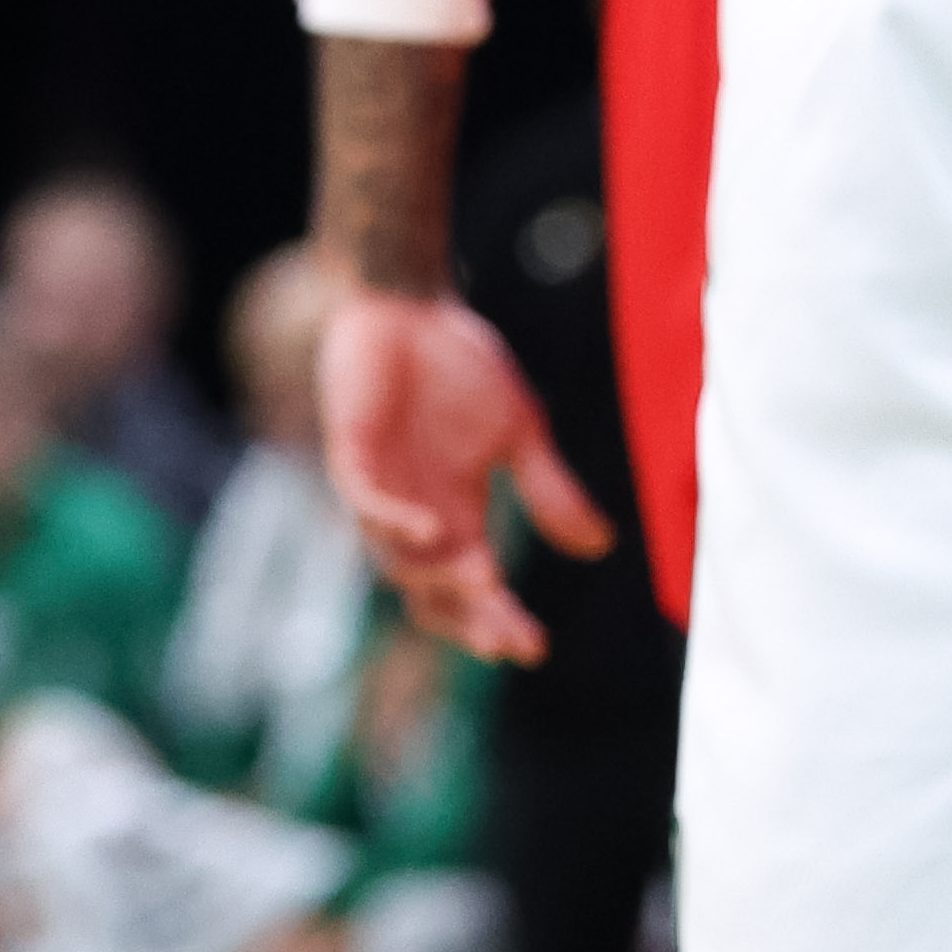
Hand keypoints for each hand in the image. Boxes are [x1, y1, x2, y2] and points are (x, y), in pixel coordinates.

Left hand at [316, 285, 612, 661]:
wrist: (411, 303)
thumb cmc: (459, 364)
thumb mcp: (520, 433)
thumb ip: (550, 489)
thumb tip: (599, 547)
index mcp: (457, 515)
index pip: (474, 589)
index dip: (498, 621)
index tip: (534, 647)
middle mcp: (417, 512)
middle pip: (431, 591)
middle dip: (465, 619)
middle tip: (503, 640)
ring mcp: (381, 484)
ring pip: (394, 557)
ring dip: (433, 577)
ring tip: (481, 584)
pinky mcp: (352, 449)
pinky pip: (365, 500)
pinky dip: (394, 520)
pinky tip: (430, 529)